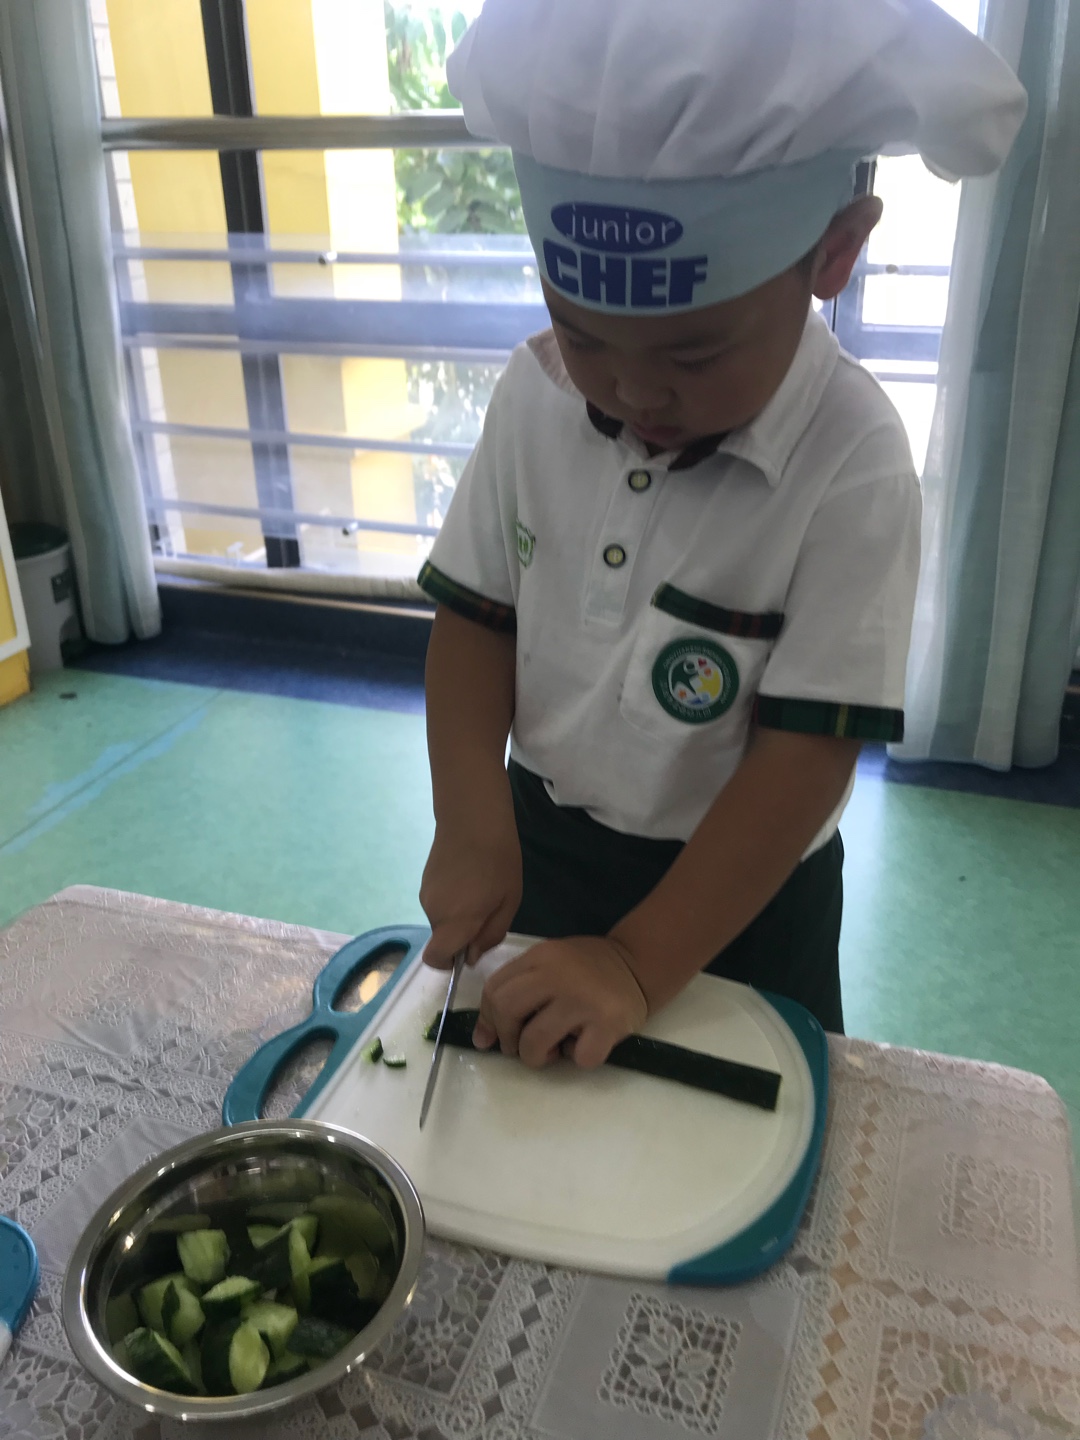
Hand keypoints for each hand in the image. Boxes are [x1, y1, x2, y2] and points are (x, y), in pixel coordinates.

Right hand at [420, 812, 521, 969]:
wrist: (474, 818)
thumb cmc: (499, 861)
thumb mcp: (508, 903)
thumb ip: (490, 935)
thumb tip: (470, 956)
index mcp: (454, 922)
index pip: (435, 958)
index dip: (448, 964)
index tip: (467, 952)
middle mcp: (433, 912)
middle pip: (442, 937)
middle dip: (461, 934)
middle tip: (488, 909)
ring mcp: (425, 894)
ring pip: (441, 918)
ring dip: (458, 914)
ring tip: (480, 888)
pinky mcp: (425, 879)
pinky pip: (438, 901)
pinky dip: (451, 898)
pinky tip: (469, 877)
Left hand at [474, 936, 647, 1068]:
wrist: (637, 965)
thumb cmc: (585, 970)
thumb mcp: (548, 966)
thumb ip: (516, 991)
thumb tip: (482, 1039)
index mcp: (540, 957)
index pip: (494, 990)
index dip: (488, 1019)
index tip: (495, 1036)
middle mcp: (558, 974)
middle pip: (507, 1010)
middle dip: (507, 1038)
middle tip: (521, 1045)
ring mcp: (584, 1000)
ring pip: (534, 1042)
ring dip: (537, 1057)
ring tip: (554, 1048)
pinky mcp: (608, 1024)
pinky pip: (578, 1058)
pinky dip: (577, 1058)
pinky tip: (585, 1043)